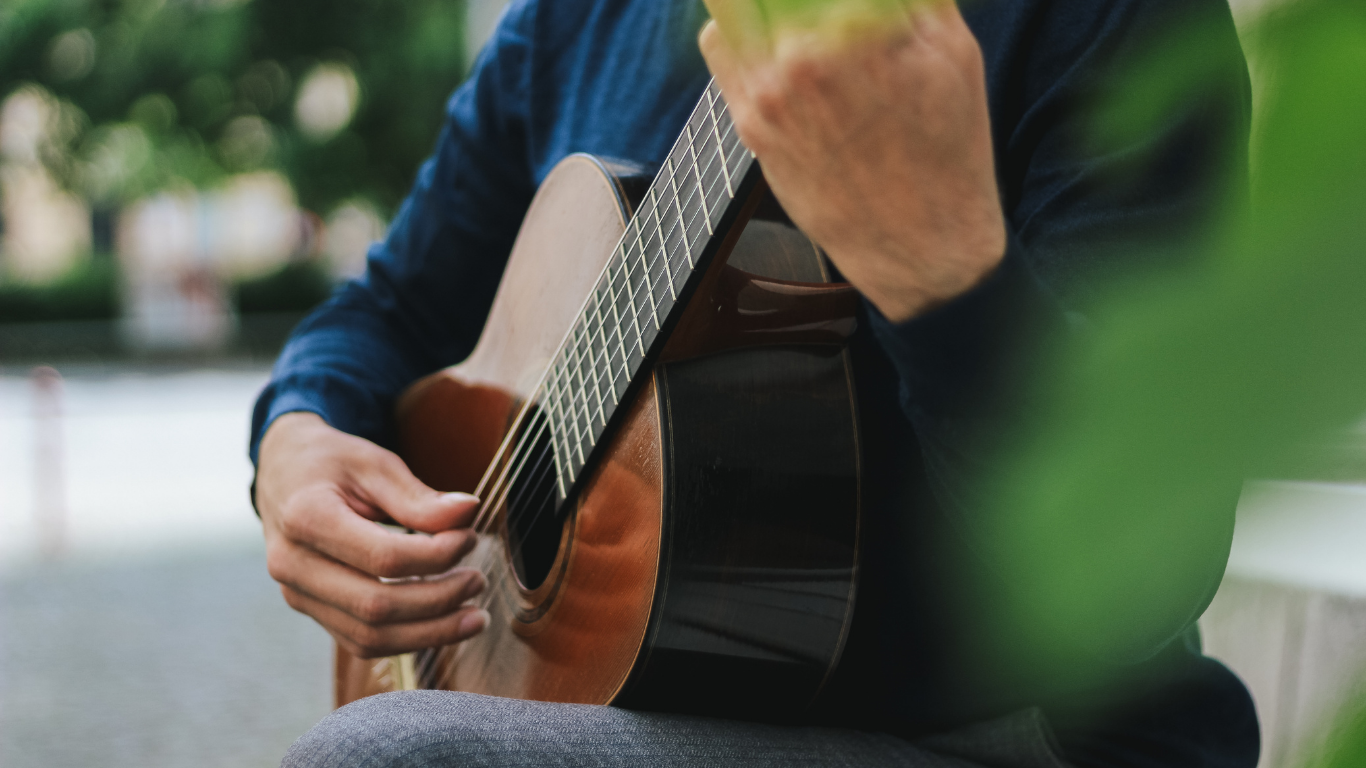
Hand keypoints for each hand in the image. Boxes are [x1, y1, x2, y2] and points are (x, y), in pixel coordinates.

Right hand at [256, 412, 488, 657]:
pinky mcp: (311, 609)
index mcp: (305, 518)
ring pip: (368, 637)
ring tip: (474, 617)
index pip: (382, 557)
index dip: (435, 556)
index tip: (470, 538)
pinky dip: (408, 639)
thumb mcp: (374, 464)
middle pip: (375, 607)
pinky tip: (444, 624)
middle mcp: (292, 565)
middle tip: (478, 581)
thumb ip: (419, 496)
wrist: (283, 473)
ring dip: (429, 634)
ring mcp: (297, 594)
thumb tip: (469, 512)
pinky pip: (361, 641)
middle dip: (438, 602)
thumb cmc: (332, 463)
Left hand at [700, 0, 1006, 321]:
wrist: (919, 246)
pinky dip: (738, 23)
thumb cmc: (948, 148)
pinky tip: (770, 31)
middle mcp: (807, 54)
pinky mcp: (749, 119)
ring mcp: (770, 89)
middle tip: (816, 8)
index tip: (841, 1)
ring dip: (763, 2)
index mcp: (862, 27)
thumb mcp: (951, 49)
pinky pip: (718, 41)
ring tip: (791, 12)